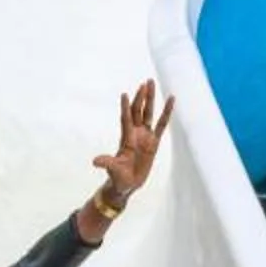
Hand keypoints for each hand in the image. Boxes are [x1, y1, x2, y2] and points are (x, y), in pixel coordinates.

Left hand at [93, 80, 174, 204]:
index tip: (124, 95)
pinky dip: (166, 113)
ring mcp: (145, 136)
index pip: (126, 120)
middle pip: (138, 111)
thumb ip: (106, 162)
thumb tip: (95, 162)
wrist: (126, 184)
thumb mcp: (113, 169)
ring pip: (148, 114)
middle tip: (145, 82)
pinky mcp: (154, 142)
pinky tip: (171, 100)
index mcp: (126, 139)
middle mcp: (135, 134)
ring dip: (150, 99)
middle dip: (141, 97)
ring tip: (151, 83)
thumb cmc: (118, 177)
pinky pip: (162, 125)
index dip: (125, 108)